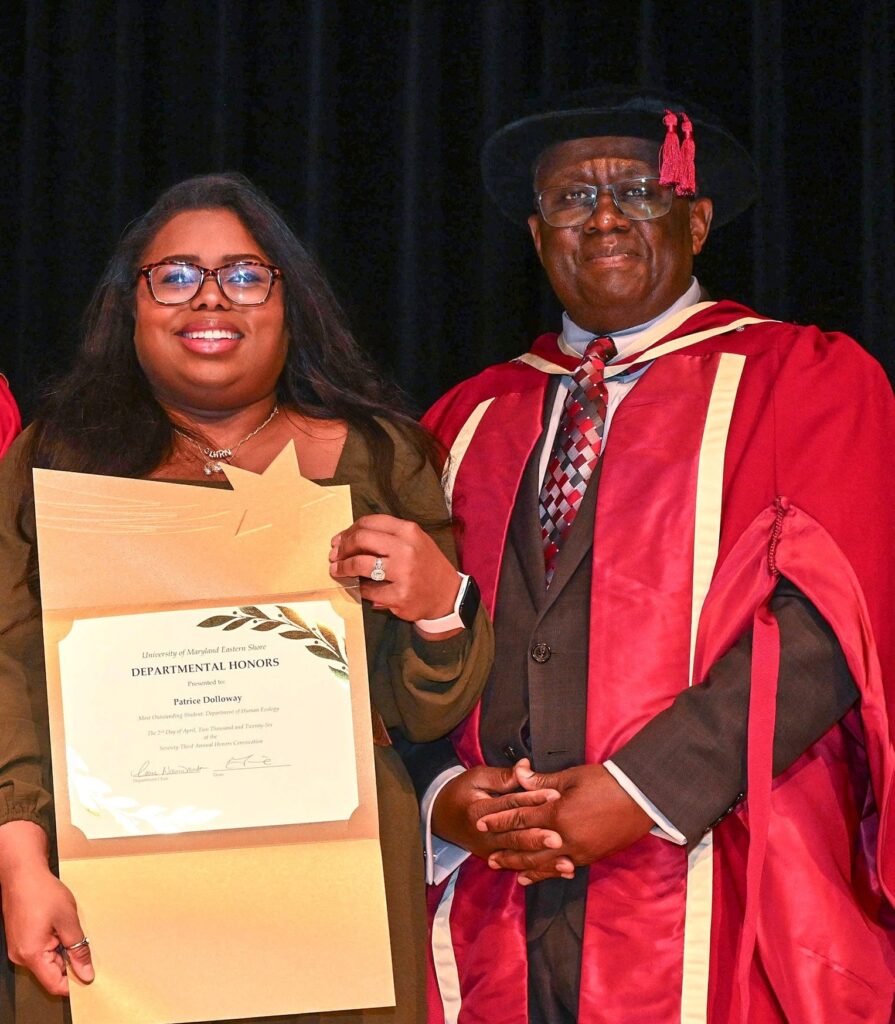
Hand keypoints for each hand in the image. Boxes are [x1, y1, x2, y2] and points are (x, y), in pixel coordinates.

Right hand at [0, 823, 93, 995]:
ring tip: (66, 926)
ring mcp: (19, 948)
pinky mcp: (21, 939)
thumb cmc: (42, 892)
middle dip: (68, 959)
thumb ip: (78, 949)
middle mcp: (21, 956)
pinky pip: (40, 949)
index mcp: (32, 955)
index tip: (89, 973)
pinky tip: (58, 923)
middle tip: (80, 937)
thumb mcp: (68, 920)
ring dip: (61, 948)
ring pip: (47, 959)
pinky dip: (53, 941)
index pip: (54, 985)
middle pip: (51, 972)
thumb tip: (86, 973)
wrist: (22, 873)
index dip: (73, 982)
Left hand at [329, 514, 460, 624]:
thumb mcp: (415, 540)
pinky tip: (360, 588)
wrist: (448, 595)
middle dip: (342, 548)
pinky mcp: (399, 596)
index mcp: (408, 531)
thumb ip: (388, 536)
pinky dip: (360, 589)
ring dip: (343, 568)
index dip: (349, 530)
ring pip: (360, 565)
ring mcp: (403, 573)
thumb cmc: (427, 565)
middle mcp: (406, 549)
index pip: (369, 522)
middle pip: (361, 539)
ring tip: (337, 570)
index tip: (340, 539)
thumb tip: (350, 537)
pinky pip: (368, 590)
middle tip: (334, 555)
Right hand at [432, 765, 562, 861]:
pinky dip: (541, 871)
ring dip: (544, 862)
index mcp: (479, 811)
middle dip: (538, 838)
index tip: (555, 796)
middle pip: (515, 836)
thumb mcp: (477, 777)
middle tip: (560, 838)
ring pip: (519, 857)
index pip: (510, 805)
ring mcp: (488, 850)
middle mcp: (484, 835)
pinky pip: (519, 865)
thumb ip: (502, 776)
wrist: (439, 816)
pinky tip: (560, 871)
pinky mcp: (494, 858)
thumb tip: (525, 766)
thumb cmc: (461, 791)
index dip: (532, 799)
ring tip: (567, 863)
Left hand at [477, 760, 652, 883]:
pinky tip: (534, 876)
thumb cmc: (604, 782)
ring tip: (506, 871)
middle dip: (506, 852)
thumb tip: (518, 774)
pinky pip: (562, 868)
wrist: (640, 798)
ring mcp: (578, 850)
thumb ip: (541, 781)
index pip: (520, 818)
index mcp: (556, 813)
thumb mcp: (570, 777)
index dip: (499, 821)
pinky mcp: (590, 857)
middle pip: (527, 847)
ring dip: (522, 867)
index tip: (481, 825)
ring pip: (543, 864)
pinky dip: (546, 874)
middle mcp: (564, 837)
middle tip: (488, 857)